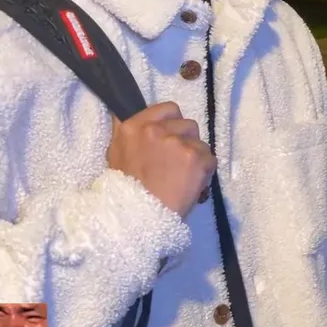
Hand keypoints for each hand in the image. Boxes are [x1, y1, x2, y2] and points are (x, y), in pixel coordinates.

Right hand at [107, 102, 216, 218]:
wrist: (138, 217)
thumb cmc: (126, 190)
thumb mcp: (117, 154)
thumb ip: (129, 134)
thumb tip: (127, 115)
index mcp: (133, 127)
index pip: (169, 109)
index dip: (173, 123)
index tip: (170, 138)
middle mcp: (155, 130)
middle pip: (188, 125)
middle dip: (186, 141)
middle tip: (175, 162)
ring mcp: (177, 143)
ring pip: (201, 143)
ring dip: (196, 157)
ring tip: (182, 176)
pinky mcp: (195, 158)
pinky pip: (210, 159)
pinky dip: (205, 172)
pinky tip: (191, 184)